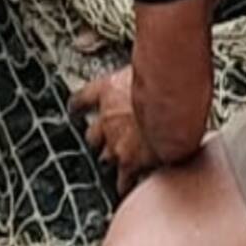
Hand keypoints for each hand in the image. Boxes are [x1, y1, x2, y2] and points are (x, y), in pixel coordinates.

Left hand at [71, 66, 159, 194]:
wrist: (170, 105)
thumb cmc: (165, 80)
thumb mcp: (148, 66)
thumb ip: (145, 69)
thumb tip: (155, 57)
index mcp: (109, 90)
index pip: (84, 98)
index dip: (78, 105)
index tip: (75, 108)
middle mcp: (108, 118)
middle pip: (93, 133)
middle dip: (99, 137)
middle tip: (106, 138)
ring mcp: (117, 143)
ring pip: (105, 157)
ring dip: (111, 158)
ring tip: (117, 162)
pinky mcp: (131, 162)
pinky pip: (123, 180)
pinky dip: (124, 184)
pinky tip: (125, 188)